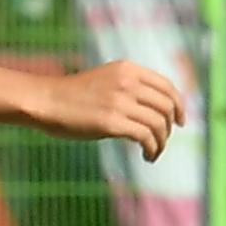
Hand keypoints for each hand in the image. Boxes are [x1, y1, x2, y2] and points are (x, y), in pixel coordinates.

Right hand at [28, 60, 183, 163]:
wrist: (44, 101)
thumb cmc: (72, 96)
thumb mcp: (106, 80)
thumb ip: (130, 89)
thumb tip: (155, 112)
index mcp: (127, 69)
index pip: (167, 86)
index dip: (180, 105)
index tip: (180, 122)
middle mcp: (127, 82)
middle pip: (167, 106)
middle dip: (170, 127)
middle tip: (162, 141)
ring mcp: (119, 101)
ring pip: (158, 124)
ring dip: (161, 143)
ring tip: (153, 153)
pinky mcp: (111, 122)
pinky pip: (145, 137)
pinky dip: (152, 149)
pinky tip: (146, 156)